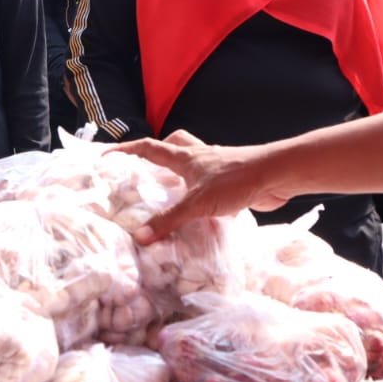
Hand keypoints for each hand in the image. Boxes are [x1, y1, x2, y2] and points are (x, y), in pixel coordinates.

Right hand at [115, 130, 297, 244]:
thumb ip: (168, 220)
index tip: (107, 156)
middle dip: (157, 152)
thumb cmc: (235, 180)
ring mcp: (216, 169)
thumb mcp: (196, 203)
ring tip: (169, 192)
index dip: (126, 150)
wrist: (276, 176)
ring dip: (180, 172)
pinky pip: (208, 184)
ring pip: (192, 163)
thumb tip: (140, 237)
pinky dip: (199, 192)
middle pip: (173, 145)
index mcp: (185, 157)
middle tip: (146, 168)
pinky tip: (199, 210)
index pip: (149, 148)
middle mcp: (199, 158)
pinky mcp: (231, 182)